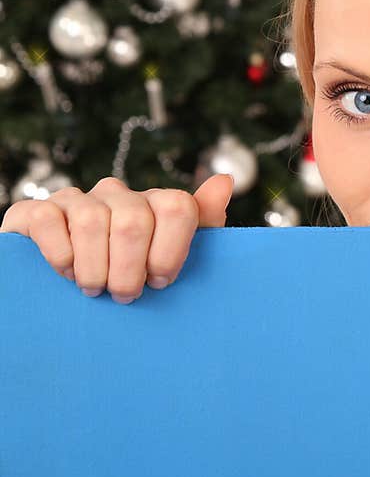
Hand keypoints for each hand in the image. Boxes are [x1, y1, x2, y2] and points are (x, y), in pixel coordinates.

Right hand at [0, 173, 234, 303]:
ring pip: (92, 222)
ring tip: (96, 290)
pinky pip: (50, 222)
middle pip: (135, 221)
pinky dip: (61, 255)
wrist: (67, 285)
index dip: (171, 251)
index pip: (178, 207)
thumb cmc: (132, 275)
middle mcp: (118, 194)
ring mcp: (77, 199)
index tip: (160, 281)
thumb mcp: (172, 257)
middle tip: (126, 295)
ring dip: (96, 268)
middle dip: (131, 269)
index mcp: (155, 203)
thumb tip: (224, 181)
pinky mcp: (37, 210)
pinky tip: (67, 273)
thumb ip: (203, 223)